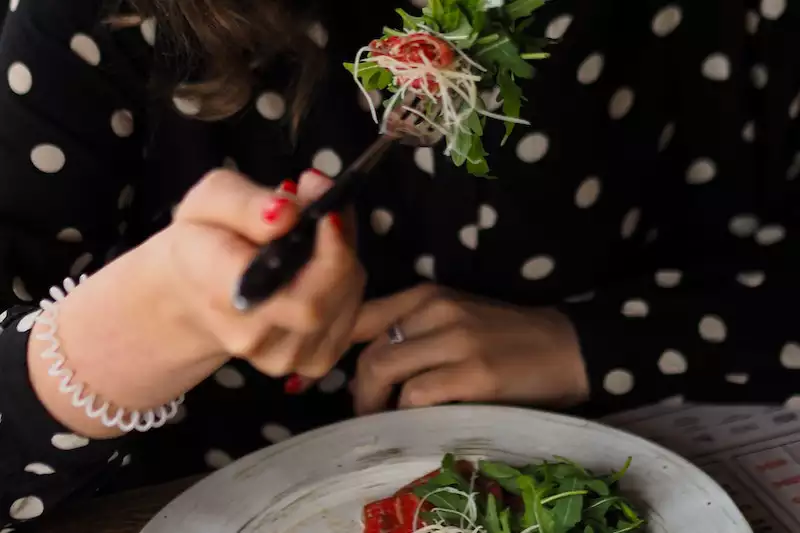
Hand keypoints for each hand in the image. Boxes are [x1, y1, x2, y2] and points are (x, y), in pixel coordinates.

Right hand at [165, 169, 364, 376]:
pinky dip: (354, 289)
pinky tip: (335, 269)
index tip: (330, 213)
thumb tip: (288, 212)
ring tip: (323, 241)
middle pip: (323, 301)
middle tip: (329, 215)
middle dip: (341, 250)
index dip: (325, 253)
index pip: (281, 285)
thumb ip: (244, 203)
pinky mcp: (312, 363)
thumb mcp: (210, 200)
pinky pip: (358, 323)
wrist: (194, 293)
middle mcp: (251, 336)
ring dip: (348, 266)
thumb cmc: (204, 239)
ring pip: (346, 306)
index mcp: (219, 290)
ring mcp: (284, 357)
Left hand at [351, 284, 588, 414]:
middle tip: (368, 414)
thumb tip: (364, 368)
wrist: (566, 347)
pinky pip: (416, 397)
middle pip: (367, 353)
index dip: (337, 351)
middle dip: (358, 393)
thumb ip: (411, 331)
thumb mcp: (454, 318)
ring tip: (386, 423)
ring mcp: (456, 340)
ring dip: (375, 407)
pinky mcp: (475, 373)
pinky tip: (417, 424)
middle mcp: (436, 310)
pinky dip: (407, 415)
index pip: (359, 317)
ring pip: (383, 372)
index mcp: (426, 295)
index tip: (337, 381)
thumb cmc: (504, 337)